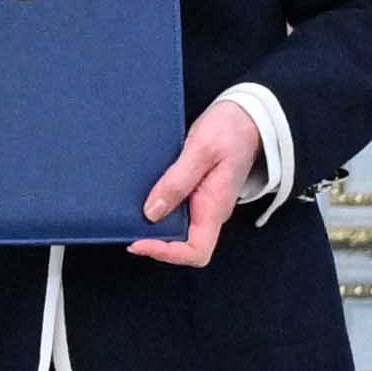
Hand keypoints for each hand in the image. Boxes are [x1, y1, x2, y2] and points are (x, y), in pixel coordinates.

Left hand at [129, 95, 262, 270]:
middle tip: (124, 229)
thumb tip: (152, 212)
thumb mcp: (201, 150)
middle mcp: (210, 212)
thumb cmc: (230, 130)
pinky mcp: (197, 193)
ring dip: (153, 228)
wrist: (247, 117)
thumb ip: (177, 181)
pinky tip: (139, 201)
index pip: (196, 252)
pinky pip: (177, 212)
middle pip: (183, 246)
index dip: (166, 253)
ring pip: (178, 231)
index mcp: (215, 207)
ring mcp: (204, 204)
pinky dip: (157, 211)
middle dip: (154, 243)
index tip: (138, 242)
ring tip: (126, 217)